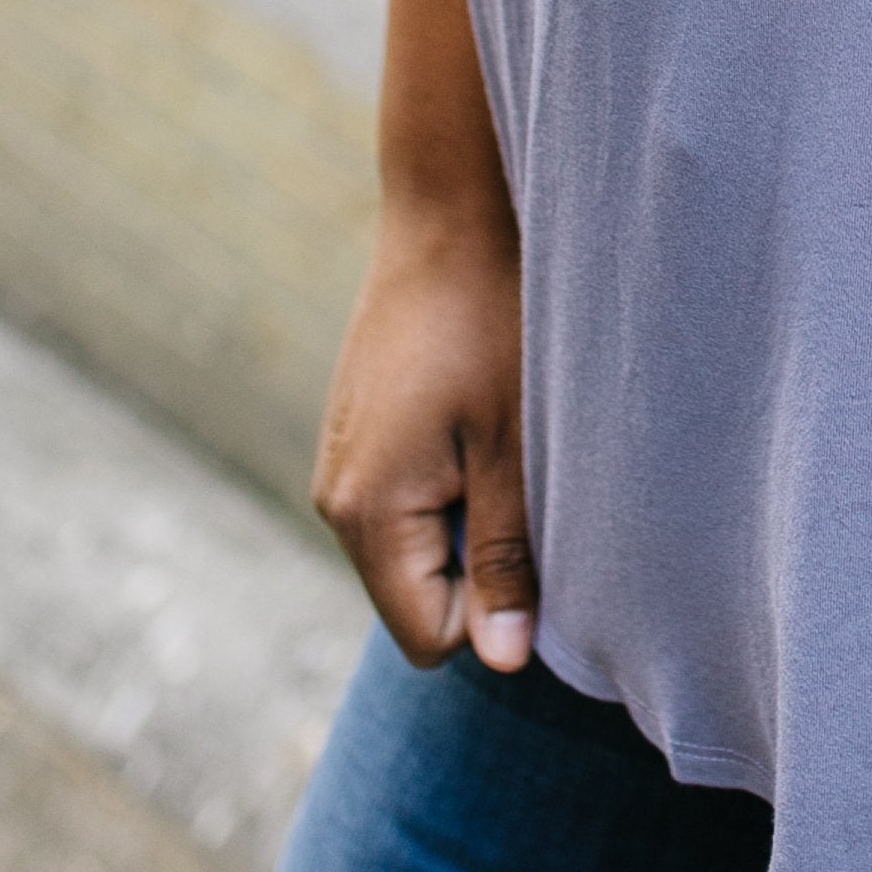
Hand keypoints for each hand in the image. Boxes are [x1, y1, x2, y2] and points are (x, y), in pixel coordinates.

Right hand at [312, 205, 538, 673]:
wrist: (451, 210)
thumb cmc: (493, 323)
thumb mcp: (515, 448)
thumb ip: (507, 559)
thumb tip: (503, 662)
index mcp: (366, 512)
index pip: (429, 636)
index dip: (494, 610)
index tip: (536, 534)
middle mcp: (336, 496)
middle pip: (418, 596)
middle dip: (482, 565)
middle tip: (525, 479)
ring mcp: (342, 459)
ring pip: (417, 545)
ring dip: (472, 516)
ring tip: (503, 438)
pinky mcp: (360, 429)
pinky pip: (408, 497)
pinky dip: (454, 478)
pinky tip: (481, 415)